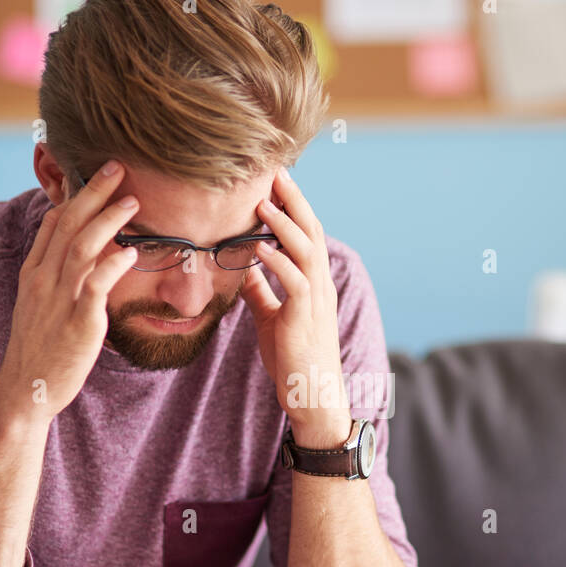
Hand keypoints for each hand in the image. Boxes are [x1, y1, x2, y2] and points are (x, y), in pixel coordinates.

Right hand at [0, 161, 139, 424]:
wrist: (26, 391)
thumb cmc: (40, 348)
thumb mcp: (39, 303)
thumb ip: (52, 270)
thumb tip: (67, 237)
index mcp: (34, 273)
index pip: (53, 223)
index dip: (74, 194)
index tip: (94, 172)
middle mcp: (44, 281)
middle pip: (67, 224)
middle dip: (92, 193)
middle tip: (117, 167)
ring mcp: (60, 301)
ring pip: (82, 247)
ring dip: (108, 220)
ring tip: (132, 201)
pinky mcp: (78, 324)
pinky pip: (95, 286)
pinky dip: (113, 264)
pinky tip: (131, 251)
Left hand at [240, 168, 351, 448]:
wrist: (311, 394)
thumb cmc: (294, 358)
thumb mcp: (273, 318)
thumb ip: (262, 291)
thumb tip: (245, 267)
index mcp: (313, 282)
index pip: (306, 235)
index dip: (293, 206)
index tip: (276, 180)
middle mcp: (320, 285)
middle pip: (311, 232)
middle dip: (294, 201)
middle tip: (276, 172)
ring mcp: (316, 301)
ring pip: (306, 252)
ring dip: (284, 225)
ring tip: (264, 201)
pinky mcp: (305, 319)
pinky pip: (295, 282)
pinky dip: (278, 261)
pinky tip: (259, 247)